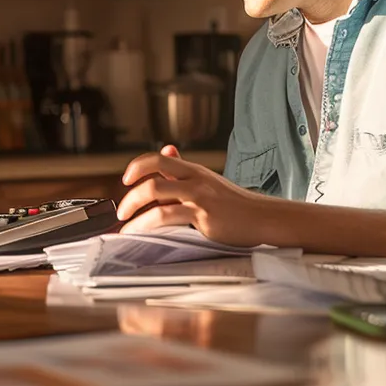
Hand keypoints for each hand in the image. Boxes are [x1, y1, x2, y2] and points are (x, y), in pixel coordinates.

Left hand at [116, 145, 276, 247]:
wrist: (263, 218)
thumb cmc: (236, 205)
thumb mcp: (208, 182)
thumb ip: (184, 172)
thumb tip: (166, 151)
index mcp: (194, 170)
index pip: (158, 158)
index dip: (137, 166)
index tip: (125, 179)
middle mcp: (195, 179)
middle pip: (153, 176)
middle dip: (131, 195)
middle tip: (121, 210)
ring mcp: (199, 196)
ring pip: (156, 194)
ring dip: (135, 212)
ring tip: (126, 227)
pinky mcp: (203, 215)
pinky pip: (167, 216)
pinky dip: (147, 225)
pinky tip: (141, 233)